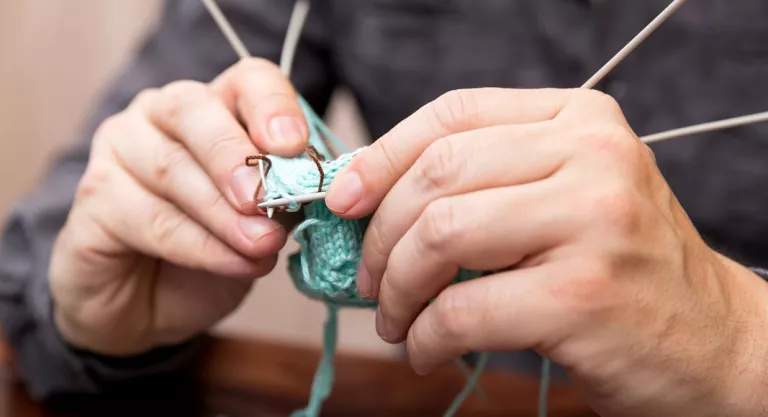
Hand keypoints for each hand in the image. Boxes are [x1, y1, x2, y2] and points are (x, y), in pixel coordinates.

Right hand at [50, 58, 305, 355]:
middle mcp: (158, 115)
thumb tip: (316, 187)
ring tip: (264, 245)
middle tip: (265, 199)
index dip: (272, 105)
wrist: (151, 308)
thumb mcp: (265, 221)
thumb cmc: (214, 250)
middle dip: (234, 156)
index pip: (245, 79)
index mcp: (213, 106)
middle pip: (193, 109)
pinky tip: (236, 264)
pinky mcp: (93, 202)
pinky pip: (149, 218)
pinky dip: (200, 245)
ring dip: (224, 213)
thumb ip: (286, 196)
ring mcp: (118, 152)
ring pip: (171, 168)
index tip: (294, 145)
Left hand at [325, 88, 767, 415]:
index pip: (453, 115)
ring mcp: (593, 222)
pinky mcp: (584, 295)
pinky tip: (426, 349)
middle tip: (367, 279)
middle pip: (437, 175)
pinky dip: (426, 336)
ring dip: (397, 288)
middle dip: (380, 234)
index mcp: (580, 120)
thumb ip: (487, 182)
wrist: (713, 342)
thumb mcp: (567, 197)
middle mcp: (591, 156)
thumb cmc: (621, 268)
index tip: (345, 199)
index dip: (382, 155)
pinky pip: (463, 310)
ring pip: (441, 235)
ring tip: (395, 319)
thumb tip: (372, 200)